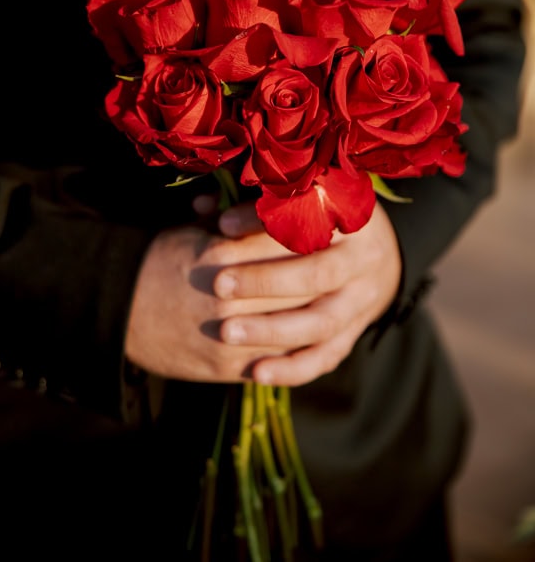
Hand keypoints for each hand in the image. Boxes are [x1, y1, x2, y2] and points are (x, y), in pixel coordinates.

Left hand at [125, 198, 401, 387]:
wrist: (371, 253)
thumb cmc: (317, 218)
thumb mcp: (294, 201)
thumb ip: (250, 203)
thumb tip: (201, 205)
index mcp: (350, 215)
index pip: (307, 218)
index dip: (263, 221)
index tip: (221, 225)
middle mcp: (364, 259)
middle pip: (317, 273)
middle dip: (265, 280)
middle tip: (218, 285)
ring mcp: (363, 300)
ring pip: (321, 321)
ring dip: (272, 329)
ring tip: (226, 332)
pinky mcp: (355, 331)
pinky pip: (326, 356)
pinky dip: (292, 368)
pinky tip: (256, 373)